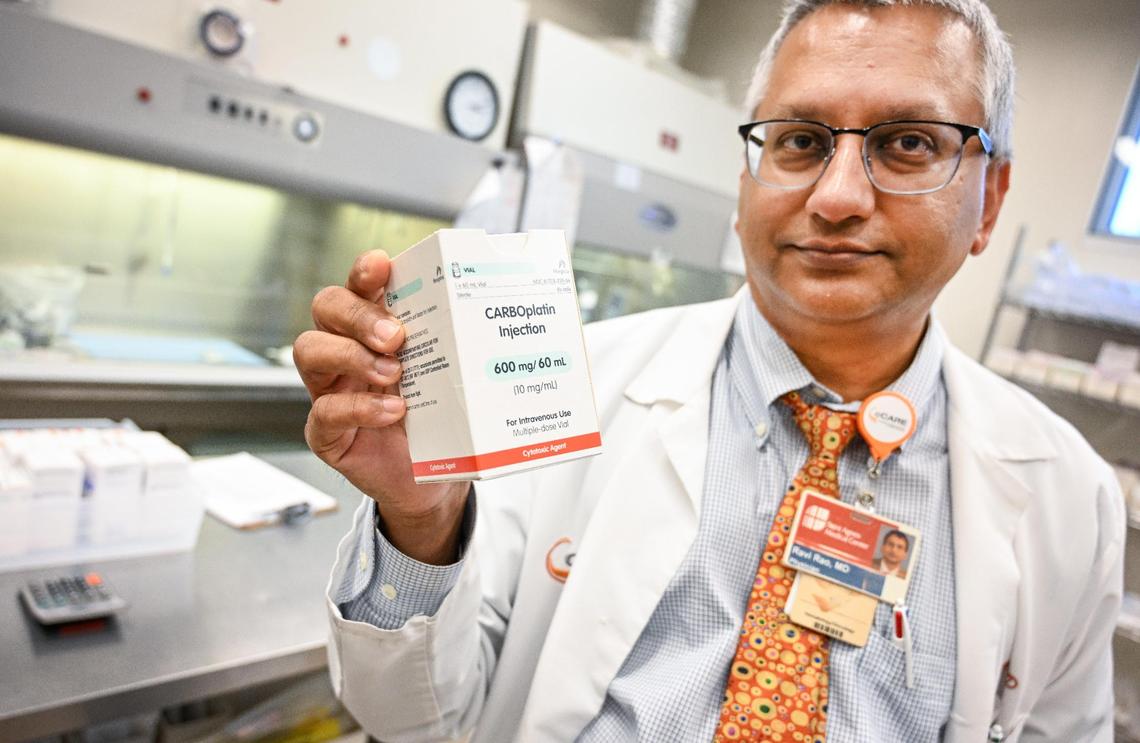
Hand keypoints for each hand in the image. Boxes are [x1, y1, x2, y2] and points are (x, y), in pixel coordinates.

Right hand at [294, 250, 467, 563]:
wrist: (435, 482)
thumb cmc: (442, 420)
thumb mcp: (452, 377)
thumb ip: (458, 346)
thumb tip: (499, 312)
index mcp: (375, 328)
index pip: (358, 286)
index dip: (364, 271)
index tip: (382, 266)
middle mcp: (345, 351)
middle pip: (326, 307)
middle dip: (358, 313)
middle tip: (396, 335)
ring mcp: (330, 389)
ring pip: (309, 350)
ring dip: (352, 355)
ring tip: (394, 373)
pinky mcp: (326, 432)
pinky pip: (324, 410)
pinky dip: (358, 407)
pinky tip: (393, 412)